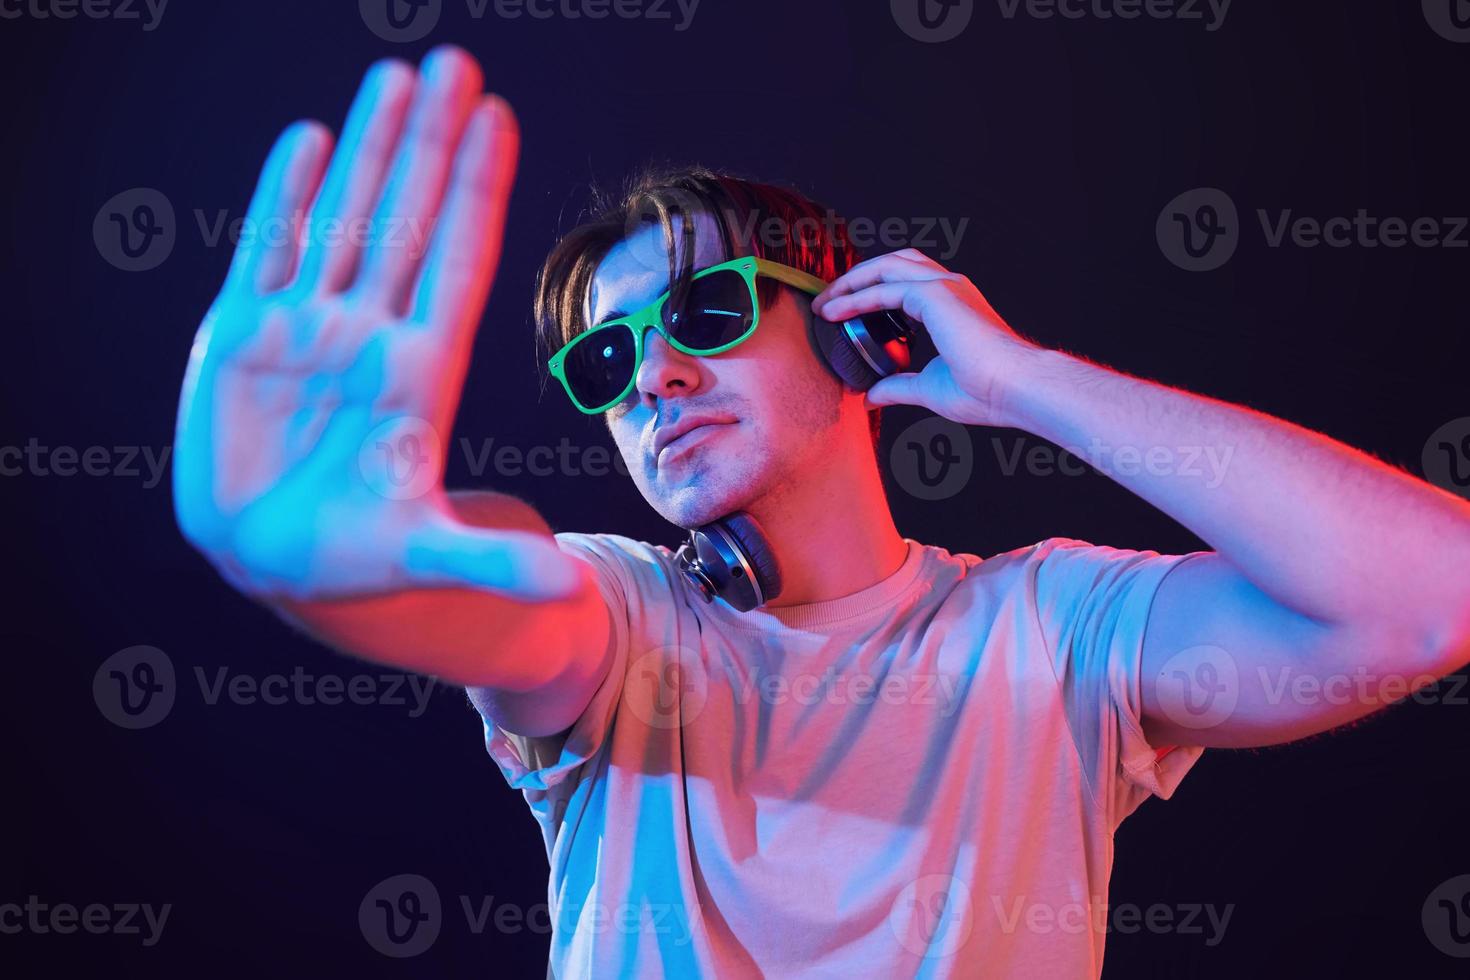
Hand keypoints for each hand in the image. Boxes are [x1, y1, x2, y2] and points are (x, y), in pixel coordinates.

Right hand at [173, 46, 581, 601]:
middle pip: (406, 219)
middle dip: (430, 142)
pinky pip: (268, 250)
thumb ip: (491, 563)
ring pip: (342, 218)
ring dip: (370, 149)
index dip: (475, 190)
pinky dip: (283, 197)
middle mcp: (369, 334)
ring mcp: (307, 328)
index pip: (454, 260)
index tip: (498, 119)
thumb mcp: (429, 559)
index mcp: (418, 373)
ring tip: (397, 75)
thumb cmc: (364, 561)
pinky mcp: (243, 337)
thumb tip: (568, 593)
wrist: (283, 567)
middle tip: (456, 61)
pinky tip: (312, 139)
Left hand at [811, 249, 1042, 426]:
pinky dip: (857, 297)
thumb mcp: (929, 389)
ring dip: (851, 282)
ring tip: (825, 303)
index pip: (904, 283)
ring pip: (885, 267)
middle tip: (826, 302)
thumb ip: (899, 386)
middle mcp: (949, 286)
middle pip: (892, 264)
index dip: (870, 291)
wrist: (1013, 388)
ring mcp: (943, 286)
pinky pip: (884, 289)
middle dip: (856, 279)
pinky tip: (835, 311)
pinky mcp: (935, 295)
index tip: (841, 313)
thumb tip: (870, 397)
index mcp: (952, 304)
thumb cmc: (985, 391)